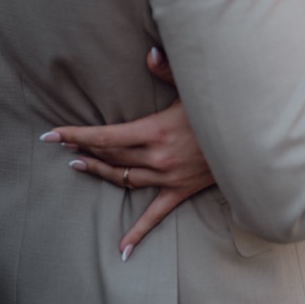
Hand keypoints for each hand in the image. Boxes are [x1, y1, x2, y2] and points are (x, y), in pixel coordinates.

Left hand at [43, 50, 213, 257]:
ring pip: (124, 179)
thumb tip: (149, 53)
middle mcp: (158, 158)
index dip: (75, 135)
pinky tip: (122, 250)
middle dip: (85, 149)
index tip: (51, 135)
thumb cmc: (222, 109)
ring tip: (80, 166)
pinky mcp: (180, 191)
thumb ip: (169, 70)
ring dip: (100, 172)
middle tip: (63, 145)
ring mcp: (168, 178)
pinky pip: (155, 215)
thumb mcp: (195, 87)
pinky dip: (137, 233)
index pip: (105, 135)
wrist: (253, 141)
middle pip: (111, 156)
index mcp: (155, 131)